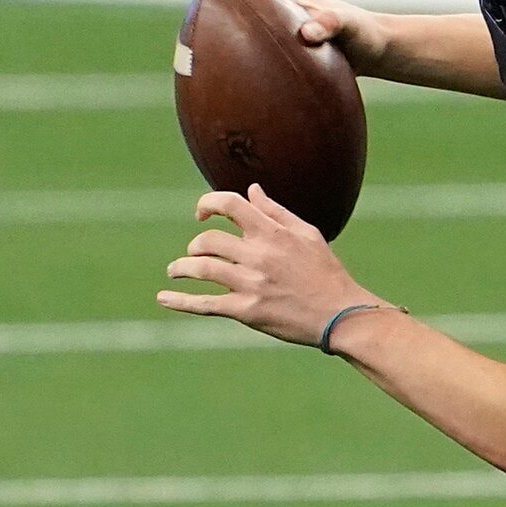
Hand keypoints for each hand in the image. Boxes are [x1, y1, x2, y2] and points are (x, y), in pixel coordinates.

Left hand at [160, 185, 380, 347]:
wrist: (341, 316)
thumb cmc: (327, 274)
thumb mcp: (308, 235)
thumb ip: (276, 212)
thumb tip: (252, 190)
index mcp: (272, 234)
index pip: (228, 204)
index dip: (207, 204)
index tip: (201, 214)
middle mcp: (259, 256)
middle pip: (208, 240)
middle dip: (195, 246)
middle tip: (194, 254)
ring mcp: (251, 284)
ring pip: (201, 269)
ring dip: (181, 268)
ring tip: (175, 271)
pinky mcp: (247, 311)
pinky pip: (205, 304)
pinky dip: (180, 301)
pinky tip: (163, 298)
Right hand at [199, 0, 391, 72]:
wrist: (380, 50)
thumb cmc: (366, 34)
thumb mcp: (352, 28)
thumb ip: (331, 24)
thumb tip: (305, 33)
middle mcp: (285, 7)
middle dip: (215, 2)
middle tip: (189, 18)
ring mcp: (286, 26)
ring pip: (249, 23)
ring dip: (227, 30)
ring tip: (200, 50)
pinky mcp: (292, 46)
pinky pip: (263, 48)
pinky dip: (247, 57)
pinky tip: (236, 81)